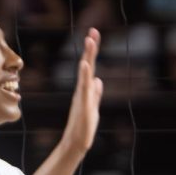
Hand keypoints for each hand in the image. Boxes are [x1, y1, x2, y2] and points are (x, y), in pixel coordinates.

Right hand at [60, 28, 102, 154]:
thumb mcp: (93, 106)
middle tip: (93, 31)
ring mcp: (82, 96)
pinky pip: (84, 87)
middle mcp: (83, 89)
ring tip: (89, 41)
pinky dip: (84, 75)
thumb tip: (99, 81)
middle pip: (87, 65)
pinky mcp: (83, 104)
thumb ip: (96, 93)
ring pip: (85, 73)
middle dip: (90, 49)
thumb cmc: (84, 127)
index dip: (92, 52)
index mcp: (86, 89)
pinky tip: (84, 64)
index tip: (94, 35)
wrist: (77, 143)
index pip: (90, 67)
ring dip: (87, 57)